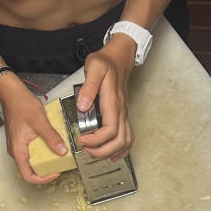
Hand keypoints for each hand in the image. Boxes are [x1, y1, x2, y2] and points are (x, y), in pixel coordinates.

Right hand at [0, 80, 67, 184]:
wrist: (12, 94)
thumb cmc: (21, 105)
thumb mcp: (40, 121)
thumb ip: (52, 137)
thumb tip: (62, 151)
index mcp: (18, 150)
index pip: (28, 176)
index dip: (43, 178)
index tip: (55, 173)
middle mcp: (16, 151)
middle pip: (31, 169)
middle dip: (46, 168)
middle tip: (59, 163)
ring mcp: (17, 146)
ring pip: (31, 160)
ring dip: (44, 158)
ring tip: (56, 152)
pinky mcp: (20, 140)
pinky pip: (31, 150)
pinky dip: (42, 150)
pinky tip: (50, 142)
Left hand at [74, 34, 136, 157]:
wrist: (119, 57)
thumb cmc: (106, 62)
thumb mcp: (94, 68)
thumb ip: (88, 87)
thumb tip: (83, 106)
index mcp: (113, 102)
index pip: (110, 130)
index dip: (96, 140)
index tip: (82, 140)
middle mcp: (121, 111)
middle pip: (119, 141)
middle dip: (102, 151)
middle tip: (86, 150)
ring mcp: (123, 114)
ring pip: (125, 142)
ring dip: (110, 152)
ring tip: (94, 152)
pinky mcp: (122, 115)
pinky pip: (128, 136)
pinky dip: (121, 149)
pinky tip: (111, 153)